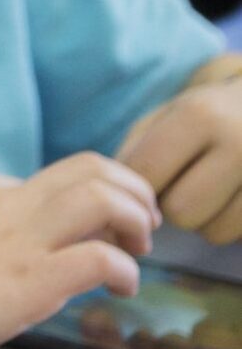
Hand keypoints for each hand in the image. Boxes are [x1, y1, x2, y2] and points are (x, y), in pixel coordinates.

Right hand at [0, 154, 157, 348]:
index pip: (49, 183)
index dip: (78, 207)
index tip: (83, 235)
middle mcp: (5, 203)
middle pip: (91, 168)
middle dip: (130, 189)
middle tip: (141, 223)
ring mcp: (20, 240)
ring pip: (104, 198)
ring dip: (135, 218)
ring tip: (139, 247)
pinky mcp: (33, 280)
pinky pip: (102, 259)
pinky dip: (125, 270)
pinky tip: (119, 290)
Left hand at [118, 57, 241, 242]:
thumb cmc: (206, 114)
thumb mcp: (167, 115)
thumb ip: (136, 151)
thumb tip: (118, 200)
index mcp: (200, 116)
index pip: (147, 173)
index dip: (133, 189)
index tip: (139, 185)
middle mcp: (239, 142)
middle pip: (180, 211)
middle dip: (169, 206)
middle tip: (177, 188)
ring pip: (213, 230)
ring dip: (200, 219)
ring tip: (205, 192)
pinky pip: (236, 234)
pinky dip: (225, 223)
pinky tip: (226, 199)